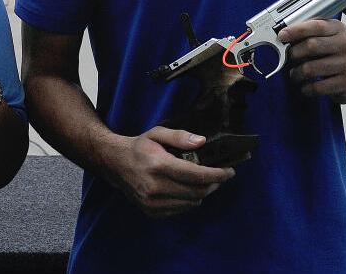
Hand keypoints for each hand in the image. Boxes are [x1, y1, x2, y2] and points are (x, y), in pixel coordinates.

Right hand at [105, 126, 234, 217]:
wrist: (115, 164)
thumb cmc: (139, 147)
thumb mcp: (157, 133)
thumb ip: (180, 136)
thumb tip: (202, 142)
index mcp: (159, 165)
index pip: (196, 175)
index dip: (217, 174)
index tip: (230, 171)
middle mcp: (155, 187)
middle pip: (198, 192)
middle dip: (214, 184)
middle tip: (220, 176)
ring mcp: (153, 203)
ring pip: (192, 203)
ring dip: (202, 193)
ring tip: (204, 182)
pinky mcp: (152, 212)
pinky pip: (181, 209)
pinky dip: (189, 200)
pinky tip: (186, 189)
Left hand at [280, 19, 345, 102]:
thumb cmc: (333, 55)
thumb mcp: (325, 38)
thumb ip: (307, 34)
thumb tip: (283, 35)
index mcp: (338, 29)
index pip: (316, 26)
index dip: (296, 30)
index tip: (282, 36)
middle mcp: (345, 45)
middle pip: (311, 46)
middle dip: (294, 53)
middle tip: (289, 59)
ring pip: (311, 68)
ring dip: (296, 73)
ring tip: (295, 75)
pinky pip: (317, 87)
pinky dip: (306, 88)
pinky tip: (305, 87)